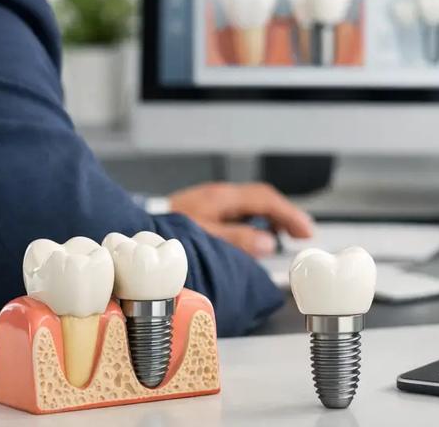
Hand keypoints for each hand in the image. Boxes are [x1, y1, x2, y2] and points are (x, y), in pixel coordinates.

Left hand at [168, 182, 313, 257]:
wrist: (132, 226)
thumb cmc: (164, 232)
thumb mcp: (205, 238)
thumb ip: (237, 240)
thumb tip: (267, 243)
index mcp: (221, 198)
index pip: (266, 200)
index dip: (289, 215)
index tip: (306, 232)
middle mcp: (219, 195)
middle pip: (262, 199)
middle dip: (285, 215)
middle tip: (302, 234)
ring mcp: (212, 201)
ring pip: (251, 204)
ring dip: (271, 218)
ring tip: (284, 236)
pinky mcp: (205, 209)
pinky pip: (239, 211)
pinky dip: (255, 221)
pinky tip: (255, 235)